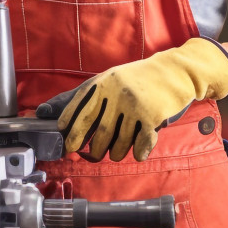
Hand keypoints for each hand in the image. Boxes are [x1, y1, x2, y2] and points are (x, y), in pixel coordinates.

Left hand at [53, 38, 227, 161]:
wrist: (177, 71)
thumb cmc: (140, 78)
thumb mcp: (112, 78)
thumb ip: (88, 96)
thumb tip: (50, 113)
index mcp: (104, 82)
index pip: (80, 108)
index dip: (71, 127)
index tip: (66, 141)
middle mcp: (116, 93)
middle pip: (98, 131)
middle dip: (91, 149)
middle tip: (89, 156)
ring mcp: (134, 105)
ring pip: (118, 142)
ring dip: (115, 153)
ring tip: (115, 153)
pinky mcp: (152, 117)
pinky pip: (139, 145)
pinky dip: (137, 153)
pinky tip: (137, 153)